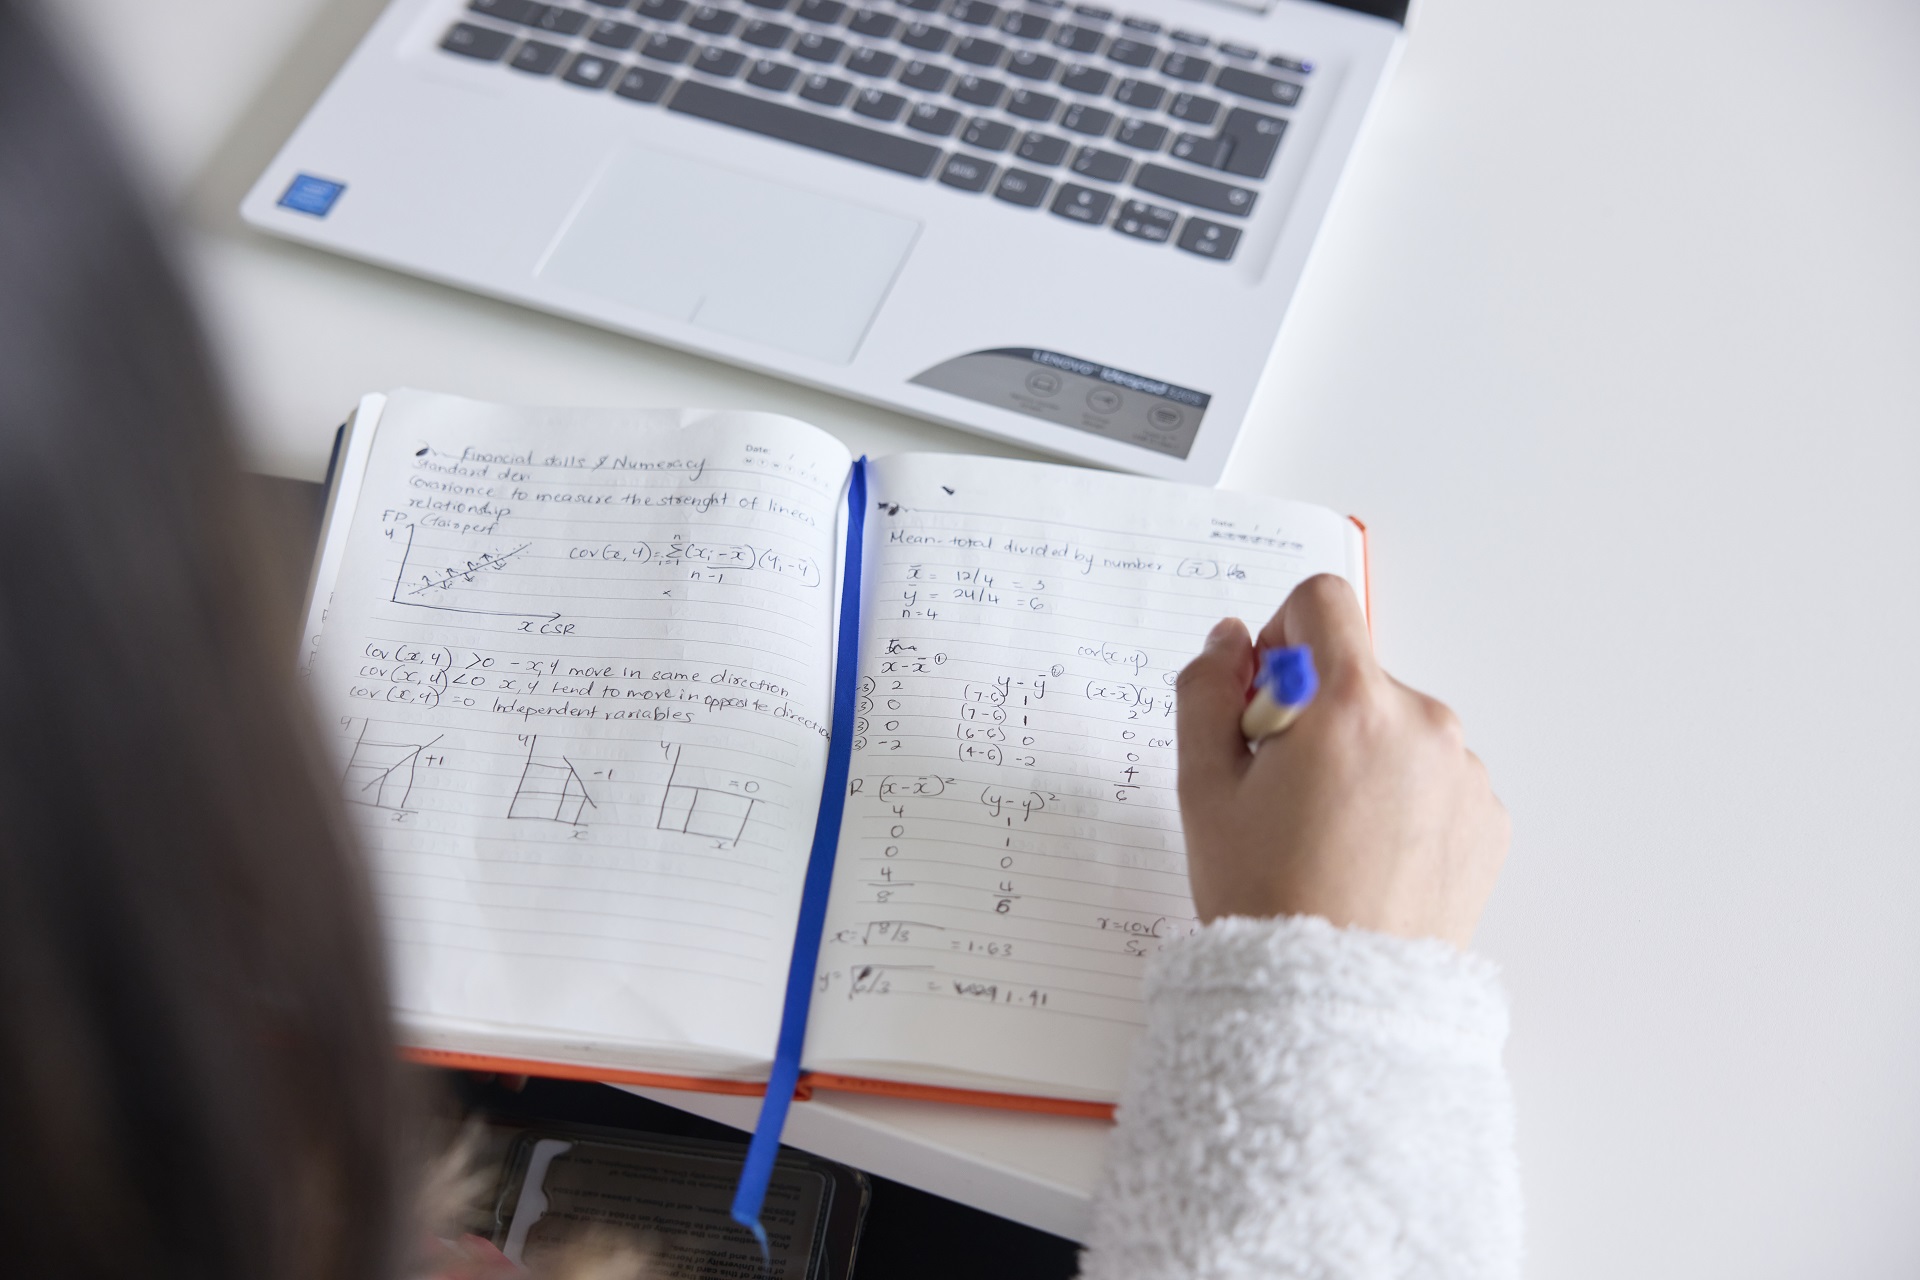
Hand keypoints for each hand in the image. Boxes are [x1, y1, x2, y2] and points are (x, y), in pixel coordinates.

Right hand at [1175, 575, 1508, 947]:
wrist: (1336, 1001)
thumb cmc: (1265, 897)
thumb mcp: (1203, 789)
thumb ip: (1205, 692)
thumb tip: (1229, 641)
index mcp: (1352, 704)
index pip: (1322, 601)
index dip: (1280, 637)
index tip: (1262, 701)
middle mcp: (1424, 724)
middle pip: (1359, 672)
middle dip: (1316, 710)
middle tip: (1281, 794)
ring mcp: (1465, 773)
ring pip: (1397, 726)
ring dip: (1361, 755)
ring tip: (1326, 835)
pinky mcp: (1489, 818)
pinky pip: (1434, 776)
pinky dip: (1400, 798)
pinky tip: (1367, 857)